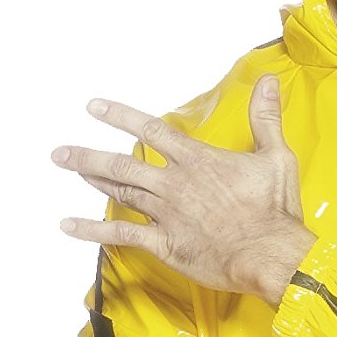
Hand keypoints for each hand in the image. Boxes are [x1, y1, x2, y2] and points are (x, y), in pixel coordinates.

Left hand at [50, 83, 315, 304]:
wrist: (270, 255)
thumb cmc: (275, 210)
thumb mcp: (275, 157)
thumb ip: (265, 118)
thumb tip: (266, 81)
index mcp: (196, 160)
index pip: (150, 130)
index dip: (120, 116)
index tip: (94, 107)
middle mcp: (174, 184)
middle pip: (122, 164)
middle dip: (88, 154)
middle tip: (60, 151)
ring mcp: (166, 214)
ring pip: (120, 192)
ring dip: (92, 179)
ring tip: (70, 169)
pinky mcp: (166, 244)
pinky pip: (122, 235)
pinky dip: (93, 230)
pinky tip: (69, 225)